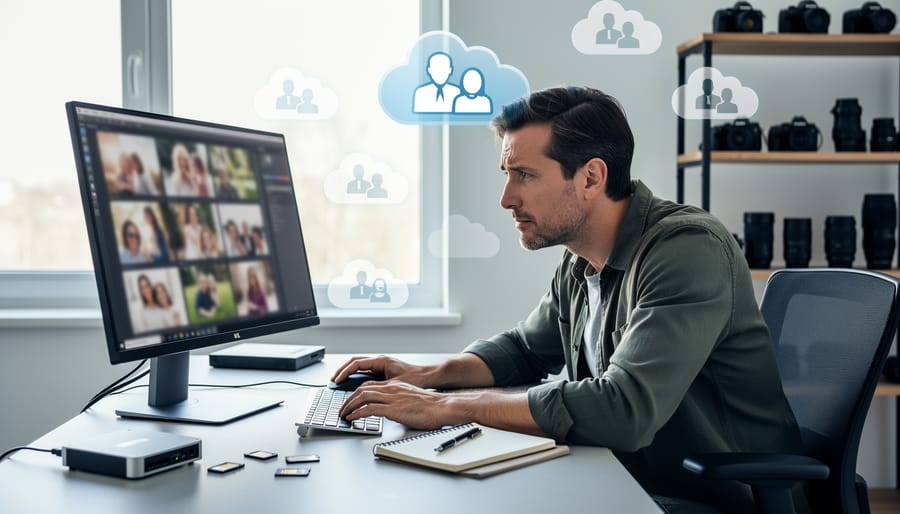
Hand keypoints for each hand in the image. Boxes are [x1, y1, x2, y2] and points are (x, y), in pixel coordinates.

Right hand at [330, 355, 434, 387]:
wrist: (427, 377)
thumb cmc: (415, 378)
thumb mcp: (394, 384)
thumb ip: (378, 387)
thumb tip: (363, 391)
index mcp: (381, 361)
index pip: (357, 364)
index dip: (344, 372)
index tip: (337, 380)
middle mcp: (379, 361)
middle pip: (355, 364)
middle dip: (342, 372)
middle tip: (333, 381)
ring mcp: (380, 366)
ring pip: (359, 368)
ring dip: (348, 375)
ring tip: (339, 384)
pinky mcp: (382, 372)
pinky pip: (365, 373)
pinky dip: (356, 378)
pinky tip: (352, 387)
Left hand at [339, 381, 465, 429]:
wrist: (442, 407)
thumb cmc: (431, 406)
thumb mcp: (410, 400)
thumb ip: (398, 402)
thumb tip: (390, 412)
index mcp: (395, 386)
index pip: (369, 385)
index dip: (356, 393)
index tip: (350, 401)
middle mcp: (391, 388)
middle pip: (362, 389)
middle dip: (348, 399)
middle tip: (342, 409)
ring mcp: (391, 398)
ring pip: (362, 397)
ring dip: (349, 406)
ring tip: (343, 414)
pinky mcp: (393, 408)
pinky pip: (369, 409)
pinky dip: (357, 414)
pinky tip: (352, 419)